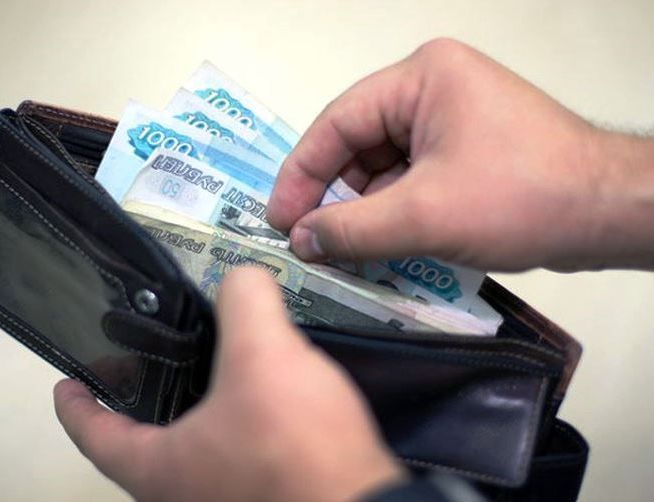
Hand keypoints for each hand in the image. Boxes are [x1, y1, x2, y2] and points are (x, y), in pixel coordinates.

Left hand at [54, 267, 404, 500]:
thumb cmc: (291, 447)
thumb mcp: (263, 355)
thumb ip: (246, 301)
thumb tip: (244, 275)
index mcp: (158, 469)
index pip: (94, 435)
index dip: (76, 405)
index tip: (66, 382)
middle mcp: (182, 495)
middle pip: (141, 446)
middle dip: (138, 403)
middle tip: (146, 360)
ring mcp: (223, 501)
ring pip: (191, 453)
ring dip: (190, 413)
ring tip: (210, 364)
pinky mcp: (266, 498)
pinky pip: (233, 457)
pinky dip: (233, 425)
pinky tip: (264, 394)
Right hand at [267, 38, 653, 271]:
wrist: (608, 214)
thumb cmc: (523, 197)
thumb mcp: (423, 216)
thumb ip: (351, 229)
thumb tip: (300, 241)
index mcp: (421, 78)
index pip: (337, 123)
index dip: (301, 174)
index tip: (279, 219)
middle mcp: (433, 90)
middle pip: (358, 145)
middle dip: (334, 196)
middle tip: (307, 241)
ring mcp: (452, 120)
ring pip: (383, 168)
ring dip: (362, 211)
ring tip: (340, 252)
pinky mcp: (466, 151)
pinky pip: (410, 180)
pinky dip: (391, 214)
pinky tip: (377, 248)